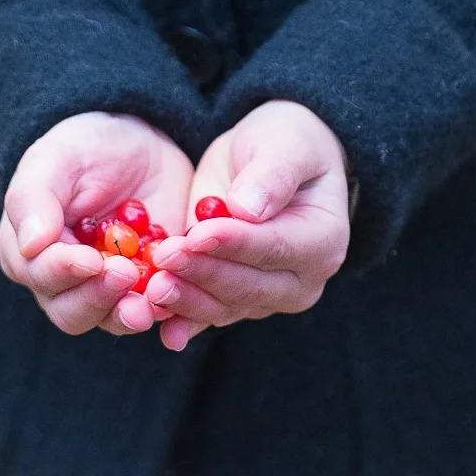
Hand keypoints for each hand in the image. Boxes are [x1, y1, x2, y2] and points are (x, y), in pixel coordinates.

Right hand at [0, 113, 192, 336]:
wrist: (140, 148)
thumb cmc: (85, 149)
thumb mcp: (55, 159)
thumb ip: (34, 199)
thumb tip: (30, 246)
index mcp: (30, 255)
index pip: (41, 277)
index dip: (64, 272)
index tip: (90, 260)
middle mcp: (64, 285)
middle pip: (72, 313)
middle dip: (98, 298)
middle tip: (125, 274)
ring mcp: (106, 293)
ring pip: (111, 319)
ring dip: (130, 313)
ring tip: (150, 301)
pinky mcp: (145, 292)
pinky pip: (154, 311)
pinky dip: (165, 306)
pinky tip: (176, 293)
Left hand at [145, 101, 352, 350]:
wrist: (266, 164)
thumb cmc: (283, 145)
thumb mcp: (285, 144)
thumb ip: (273, 174)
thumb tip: (249, 209)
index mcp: (323, 241)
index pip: (274, 248)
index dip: (234, 244)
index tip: (197, 233)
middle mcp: (302, 282)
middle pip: (248, 286)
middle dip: (204, 273)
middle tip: (165, 258)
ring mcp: (269, 299)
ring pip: (226, 308)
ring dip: (187, 301)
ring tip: (153, 288)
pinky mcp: (237, 305)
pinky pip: (208, 318)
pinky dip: (184, 324)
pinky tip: (163, 330)